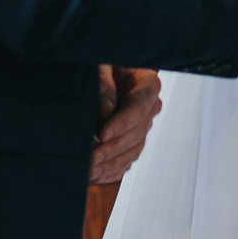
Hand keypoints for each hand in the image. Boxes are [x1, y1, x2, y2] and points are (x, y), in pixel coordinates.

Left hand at [88, 66, 161, 183]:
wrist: (99, 74)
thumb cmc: (99, 62)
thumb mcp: (99, 65)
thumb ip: (103, 83)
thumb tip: (107, 110)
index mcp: (146, 83)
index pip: (140, 107)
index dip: (122, 124)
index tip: (101, 134)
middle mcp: (149, 107)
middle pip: (137, 133)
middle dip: (112, 148)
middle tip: (88, 158)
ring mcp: (142, 126)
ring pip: (132, 151)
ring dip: (110, 163)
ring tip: (88, 171)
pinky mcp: (132, 141)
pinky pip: (127, 161)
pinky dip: (111, 171)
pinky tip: (94, 176)